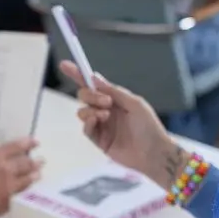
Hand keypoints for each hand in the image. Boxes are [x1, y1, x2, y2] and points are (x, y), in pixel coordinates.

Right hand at [0, 138, 42, 217]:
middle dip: (34, 162)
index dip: (27, 144)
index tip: (35, 142)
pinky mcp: (8, 202)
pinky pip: (19, 195)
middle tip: (41, 161)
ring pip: (27, 180)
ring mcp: (9, 187)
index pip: (16, 147)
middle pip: (25, 164)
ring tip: (38, 174)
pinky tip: (26, 191)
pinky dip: (23, 191)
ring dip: (34, 176)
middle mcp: (6, 170)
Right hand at [59, 61, 187, 187]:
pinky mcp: (99, 141)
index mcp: (115, 99)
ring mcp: (101, 126)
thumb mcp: (134, 103)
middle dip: (90, 95)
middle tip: (106, 102)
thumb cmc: (149, 126)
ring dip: (91, 110)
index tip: (64, 65)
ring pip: (82, 112)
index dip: (78, 74)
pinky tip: (97, 121)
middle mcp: (106, 110)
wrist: (153, 152)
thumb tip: (94, 77)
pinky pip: (86, 129)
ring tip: (106, 115)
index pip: (93, 85)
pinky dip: (88, 123)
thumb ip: (114, 91)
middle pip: (84, 96)